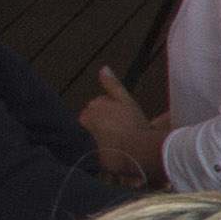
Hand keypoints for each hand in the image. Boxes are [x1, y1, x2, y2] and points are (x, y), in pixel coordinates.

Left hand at [76, 65, 159, 183]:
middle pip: (91, 119)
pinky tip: (106, 151)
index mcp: (95, 103)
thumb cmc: (134, 125)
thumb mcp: (126, 101)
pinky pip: (87, 147)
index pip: (98, 107)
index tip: (123, 122)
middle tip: (119, 133)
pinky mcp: (84, 149)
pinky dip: (94, 148)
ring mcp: (83, 133)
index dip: (111, 115)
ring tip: (114, 143)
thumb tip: (103, 68)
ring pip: (89, 132)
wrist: (136, 151)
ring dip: (97, 136)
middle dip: (102, 125)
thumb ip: (113, 85)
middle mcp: (85, 116)